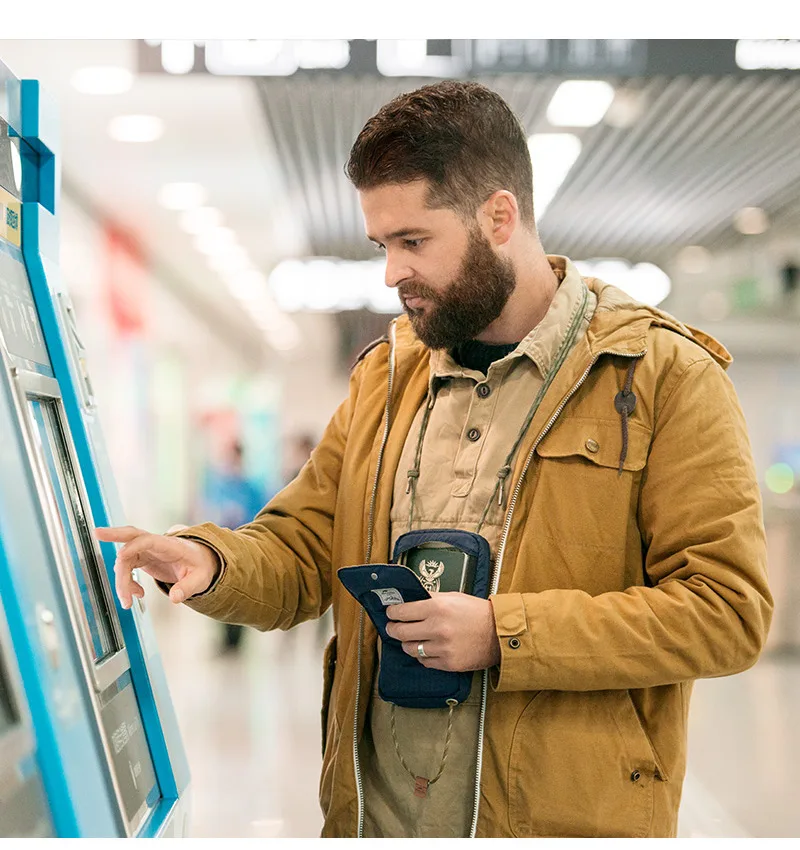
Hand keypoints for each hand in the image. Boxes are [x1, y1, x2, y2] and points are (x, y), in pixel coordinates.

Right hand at [94, 525, 220, 608]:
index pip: (149, 540)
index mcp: (170, 545)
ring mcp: (148, 550)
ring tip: (128, 602)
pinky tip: (137, 594)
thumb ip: (188, 587)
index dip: (133, 547)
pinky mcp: (144, 558)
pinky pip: (128, 567)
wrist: (202, 563)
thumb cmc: (202, 567)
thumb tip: (175, 598)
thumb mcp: (201, 579)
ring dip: (121, 580)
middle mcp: (156, 544)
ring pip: (126, 559)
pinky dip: (127, 582)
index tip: (121, 557)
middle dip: (114, 534)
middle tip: (96, 533)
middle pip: (132, 534)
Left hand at [385, 592, 500, 671]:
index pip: (402, 612)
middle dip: (393, 629)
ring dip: (408, 644)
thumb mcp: (453, 597)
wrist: (499, 633)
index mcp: (437, 607)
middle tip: (393, 627)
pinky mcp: (448, 663)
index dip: (392, 613)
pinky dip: (423, 655)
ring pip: (410, 649)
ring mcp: (442, 647)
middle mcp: (437, 628)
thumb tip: (411, 598)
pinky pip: (424, 661)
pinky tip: (428, 648)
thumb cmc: (477, 612)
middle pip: (400, 632)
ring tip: (412, 639)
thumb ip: (431, 598)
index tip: (390, 613)